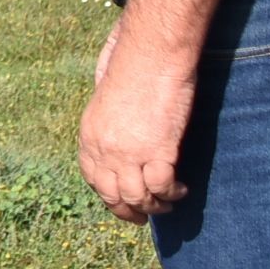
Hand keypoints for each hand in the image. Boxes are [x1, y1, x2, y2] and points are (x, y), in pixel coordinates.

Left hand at [78, 25, 194, 224]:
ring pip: (137, 198)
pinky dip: (172, 193)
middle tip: (145, 216)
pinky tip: (181, 188)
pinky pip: (162, 187)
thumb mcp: (105, 94)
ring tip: (168, 202)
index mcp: (89, 134)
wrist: (152, 52)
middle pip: (111, 195)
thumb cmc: (132, 62)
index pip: (92, 178)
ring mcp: (128, 152)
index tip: (123, 201)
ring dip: (154, 206)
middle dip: (128, 211)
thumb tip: (118, 121)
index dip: (108, 195)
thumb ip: (108, 115)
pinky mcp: (157, 150)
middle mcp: (103, 148)